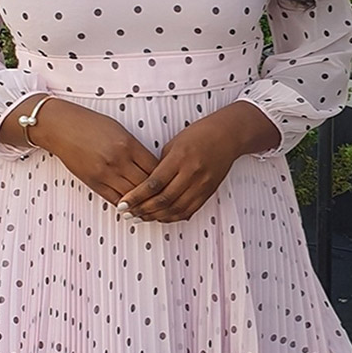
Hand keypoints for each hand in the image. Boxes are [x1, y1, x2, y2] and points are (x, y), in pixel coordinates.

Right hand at [20, 98, 158, 205]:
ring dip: (143, 203)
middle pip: (146, 185)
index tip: (170, 181)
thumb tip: (152, 166)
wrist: (61, 127)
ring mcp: (105, 173)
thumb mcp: (119, 130)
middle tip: (166, 199)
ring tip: (153, 208)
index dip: (165, 177)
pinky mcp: (93, 183)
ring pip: (132, 196)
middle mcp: (118, 161)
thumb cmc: (90, 124)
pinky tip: (134, 208)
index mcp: (128, 144)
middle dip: (157, 193)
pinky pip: (115, 199)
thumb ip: (135, 149)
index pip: (155, 168)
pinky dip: (126, 205)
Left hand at [117, 102, 279, 222]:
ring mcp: (201, 185)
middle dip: (142, 209)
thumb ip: (160, 165)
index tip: (124, 203)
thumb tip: (145, 184)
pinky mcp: (207, 192)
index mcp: (179, 158)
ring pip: (175, 209)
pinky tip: (160, 217)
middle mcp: (191, 173)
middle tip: (128, 213)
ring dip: (155, 216)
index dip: (136, 196)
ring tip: (140, 217)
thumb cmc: (199, 134)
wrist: (228, 136)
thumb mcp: (174, 144)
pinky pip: (188, 210)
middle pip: (163, 199)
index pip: (153, 183)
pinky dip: (172, 217)